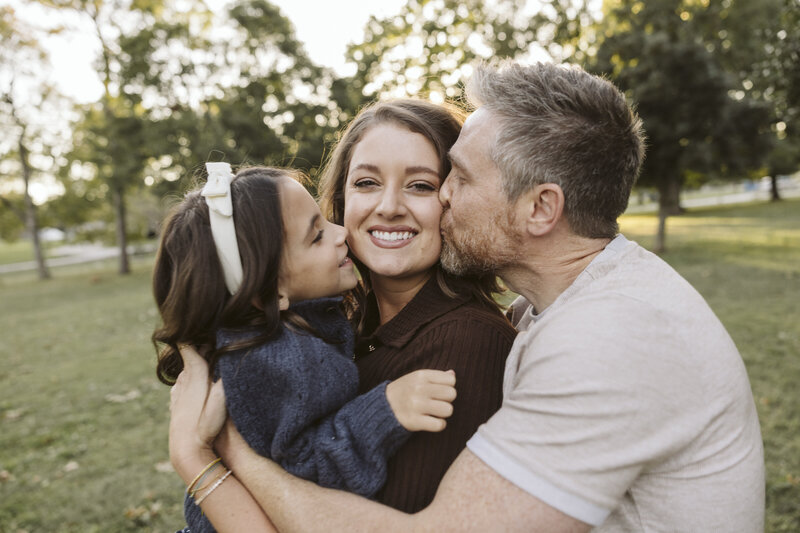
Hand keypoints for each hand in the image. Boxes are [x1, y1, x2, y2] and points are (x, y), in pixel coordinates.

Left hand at [169, 344, 226, 479]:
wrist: (186, 449)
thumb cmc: (206, 424)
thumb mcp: (221, 398)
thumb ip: (226, 377)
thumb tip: (235, 357)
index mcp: (193, 373)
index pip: (188, 344)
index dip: (194, 334)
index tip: (204, 324)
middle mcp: (183, 379)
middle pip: (189, 354)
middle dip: (199, 345)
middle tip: (213, 337)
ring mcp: (178, 391)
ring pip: (187, 369)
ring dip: (195, 362)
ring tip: (208, 355)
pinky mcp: (177, 403)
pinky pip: (184, 383)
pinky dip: (191, 377)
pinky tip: (198, 381)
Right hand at [385, 369, 455, 431]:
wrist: (383, 407)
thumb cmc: (404, 391)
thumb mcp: (417, 378)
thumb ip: (436, 376)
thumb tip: (452, 374)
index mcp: (421, 375)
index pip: (451, 380)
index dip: (447, 387)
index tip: (438, 391)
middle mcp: (419, 388)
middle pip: (452, 394)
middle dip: (447, 400)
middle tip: (437, 402)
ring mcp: (416, 405)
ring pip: (448, 409)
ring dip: (443, 413)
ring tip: (435, 412)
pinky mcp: (414, 421)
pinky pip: (439, 425)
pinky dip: (439, 425)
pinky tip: (432, 422)